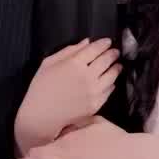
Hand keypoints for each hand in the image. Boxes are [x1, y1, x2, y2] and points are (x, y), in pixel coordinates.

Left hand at [8, 117, 137, 158]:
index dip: (37, 146)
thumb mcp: (96, 121)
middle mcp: (64, 149)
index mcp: (69, 135)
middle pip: (39, 152)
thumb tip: (70, 125)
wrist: (128, 152)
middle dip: (25, 157)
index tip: (31, 150)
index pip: (47, 141)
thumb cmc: (116, 136)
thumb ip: (80, 122)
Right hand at [14, 38, 120, 152]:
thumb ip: (68, 51)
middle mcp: (87, 76)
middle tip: (115, 51)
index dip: (103, 43)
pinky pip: (108, 91)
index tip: (107, 41)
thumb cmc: (41, 88)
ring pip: (112, 75)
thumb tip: (86, 42)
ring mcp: (93, 91)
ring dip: (116, 68)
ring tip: (117, 65)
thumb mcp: (49, 63)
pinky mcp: (96, 104)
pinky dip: (111, 84)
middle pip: (106, 60)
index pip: (95, 49)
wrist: (41, 116)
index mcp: (74, 64)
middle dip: (112, 53)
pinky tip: (110, 81)